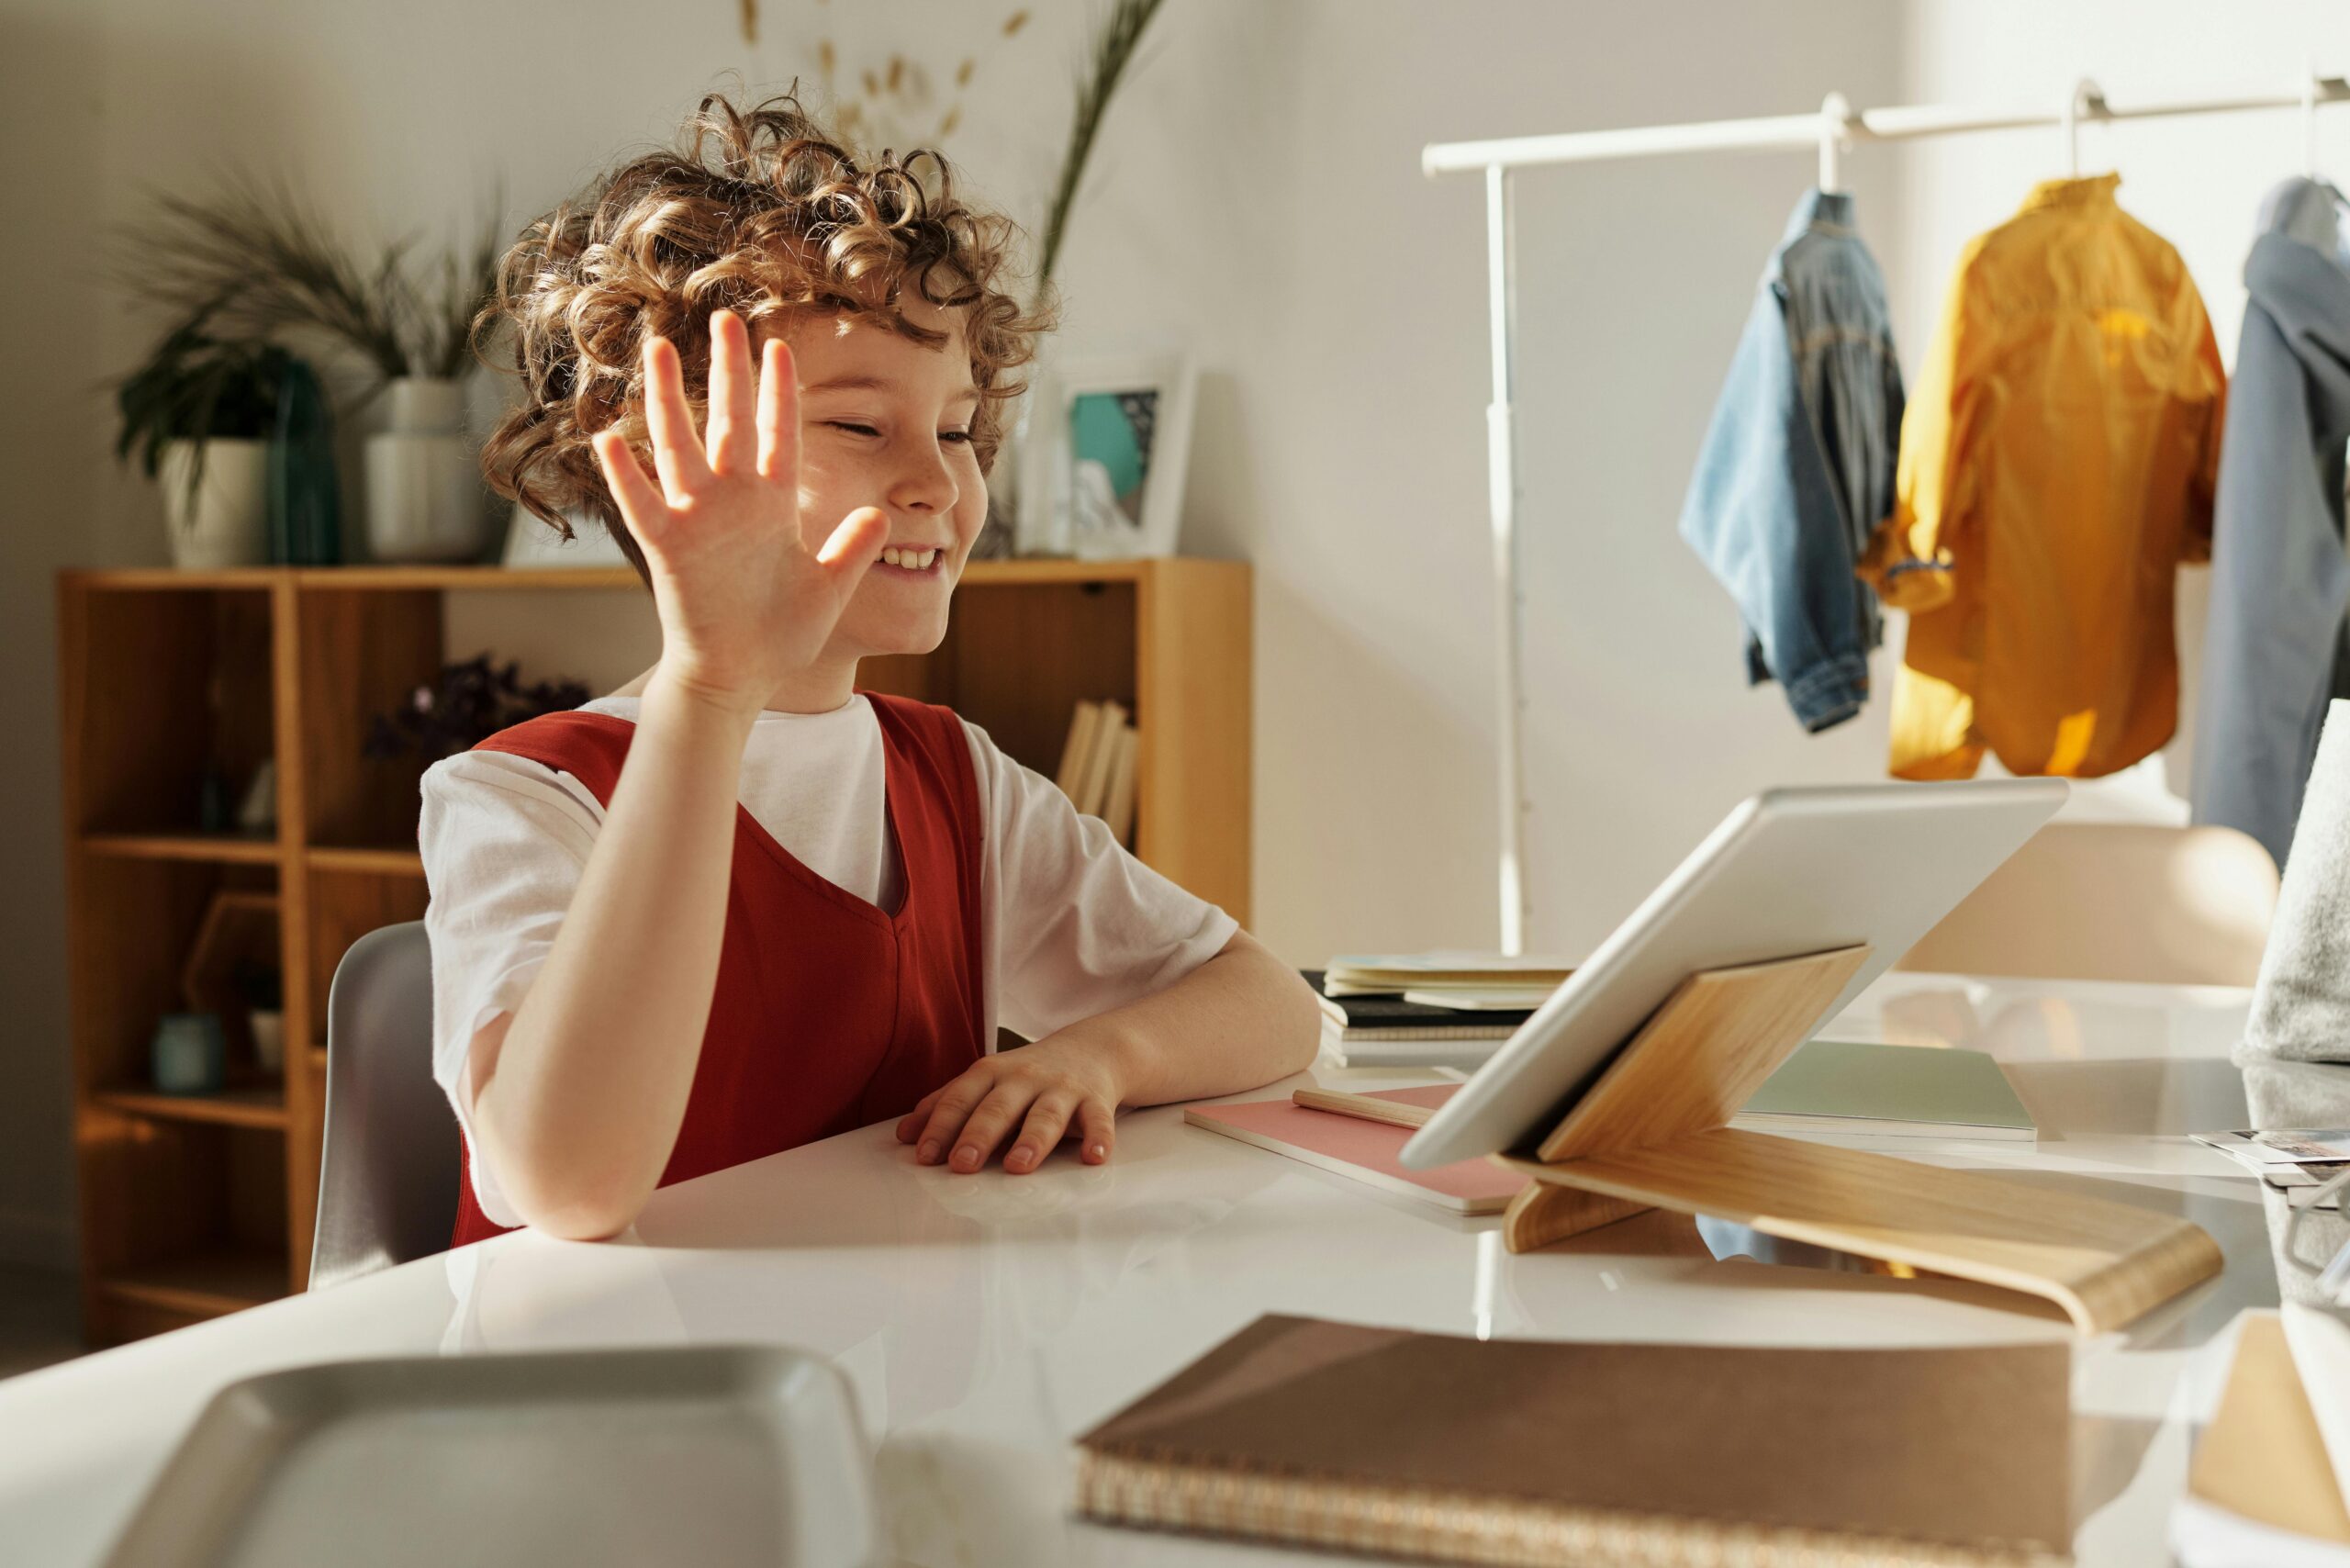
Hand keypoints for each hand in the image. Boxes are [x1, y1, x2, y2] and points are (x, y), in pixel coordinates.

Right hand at [592, 311, 888, 716]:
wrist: (741, 676)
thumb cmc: (781, 633)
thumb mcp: (828, 587)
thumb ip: (851, 549)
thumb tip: (880, 515)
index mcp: (772, 504)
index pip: (778, 433)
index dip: (778, 392)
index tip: (780, 346)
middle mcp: (733, 501)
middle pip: (729, 421)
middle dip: (728, 371)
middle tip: (725, 319)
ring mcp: (697, 520)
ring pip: (679, 446)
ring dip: (669, 400)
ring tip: (659, 349)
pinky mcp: (668, 549)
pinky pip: (643, 505)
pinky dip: (626, 476)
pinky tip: (608, 439)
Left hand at [894, 1034, 1130, 1174]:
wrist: (1092, 1049)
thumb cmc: (1028, 1075)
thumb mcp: (985, 1081)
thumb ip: (946, 1104)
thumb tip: (904, 1135)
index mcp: (991, 1074)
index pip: (961, 1098)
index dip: (941, 1126)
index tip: (925, 1155)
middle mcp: (1025, 1079)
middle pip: (999, 1107)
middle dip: (979, 1135)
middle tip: (963, 1164)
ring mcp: (1061, 1089)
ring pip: (1046, 1115)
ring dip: (1032, 1140)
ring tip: (1018, 1166)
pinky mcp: (1096, 1100)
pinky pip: (1099, 1120)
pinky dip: (1098, 1138)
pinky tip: (1093, 1158)